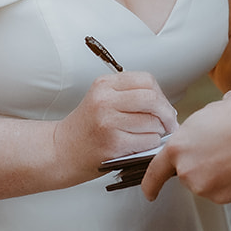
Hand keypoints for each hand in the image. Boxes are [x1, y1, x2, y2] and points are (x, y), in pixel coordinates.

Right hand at [54, 71, 176, 179]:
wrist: (62, 151)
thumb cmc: (87, 128)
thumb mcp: (102, 100)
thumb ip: (129, 96)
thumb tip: (167, 106)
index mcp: (104, 85)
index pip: (146, 80)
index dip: (161, 95)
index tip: (163, 107)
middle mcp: (104, 100)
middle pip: (152, 99)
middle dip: (167, 114)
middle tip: (169, 124)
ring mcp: (108, 122)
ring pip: (153, 122)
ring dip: (158, 132)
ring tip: (149, 137)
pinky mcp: (113, 143)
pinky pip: (147, 141)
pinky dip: (150, 145)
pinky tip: (140, 147)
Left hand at [140, 97, 230, 203]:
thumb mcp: (206, 114)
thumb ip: (192, 131)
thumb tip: (199, 134)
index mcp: (178, 149)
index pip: (155, 172)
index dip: (150, 183)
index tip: (149, 191)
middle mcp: (188, 172)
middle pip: (187, 173)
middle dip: (199, 163)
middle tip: (218, 147)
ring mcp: (206, 187)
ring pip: (206, 182)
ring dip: (215, 172)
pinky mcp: (224, 197)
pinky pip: (223, 190)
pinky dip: (230, 181)